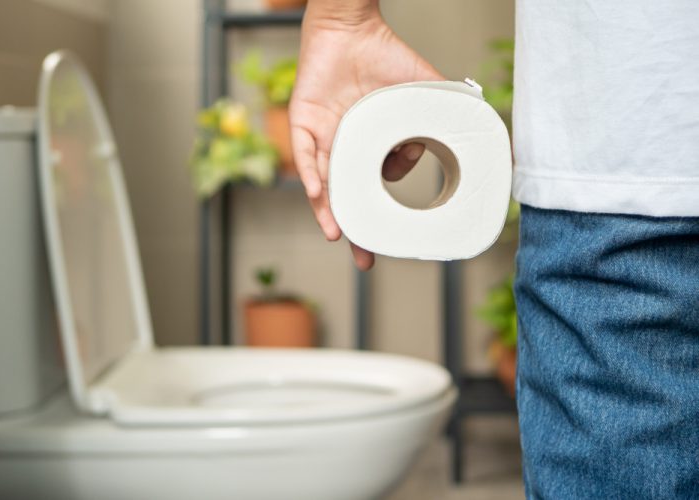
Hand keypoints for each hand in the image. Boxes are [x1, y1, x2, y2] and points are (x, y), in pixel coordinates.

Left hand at [290, 2, 443, 269]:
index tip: (386, 242)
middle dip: (353, 229)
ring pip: (320, 183)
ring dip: (328, 210)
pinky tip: (318, 193)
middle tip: (365, 258)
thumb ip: (431, 124)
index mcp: (365, 148)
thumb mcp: (421, 96)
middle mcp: (341, 149)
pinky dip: (309, 173)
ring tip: (338, 234)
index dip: (375, 217)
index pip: (368, 191)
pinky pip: (304, 152)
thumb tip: (428, 157)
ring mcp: (321, 138)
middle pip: (344, 197)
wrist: (354, 28)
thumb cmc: (386, 58)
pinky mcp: (302, 122)